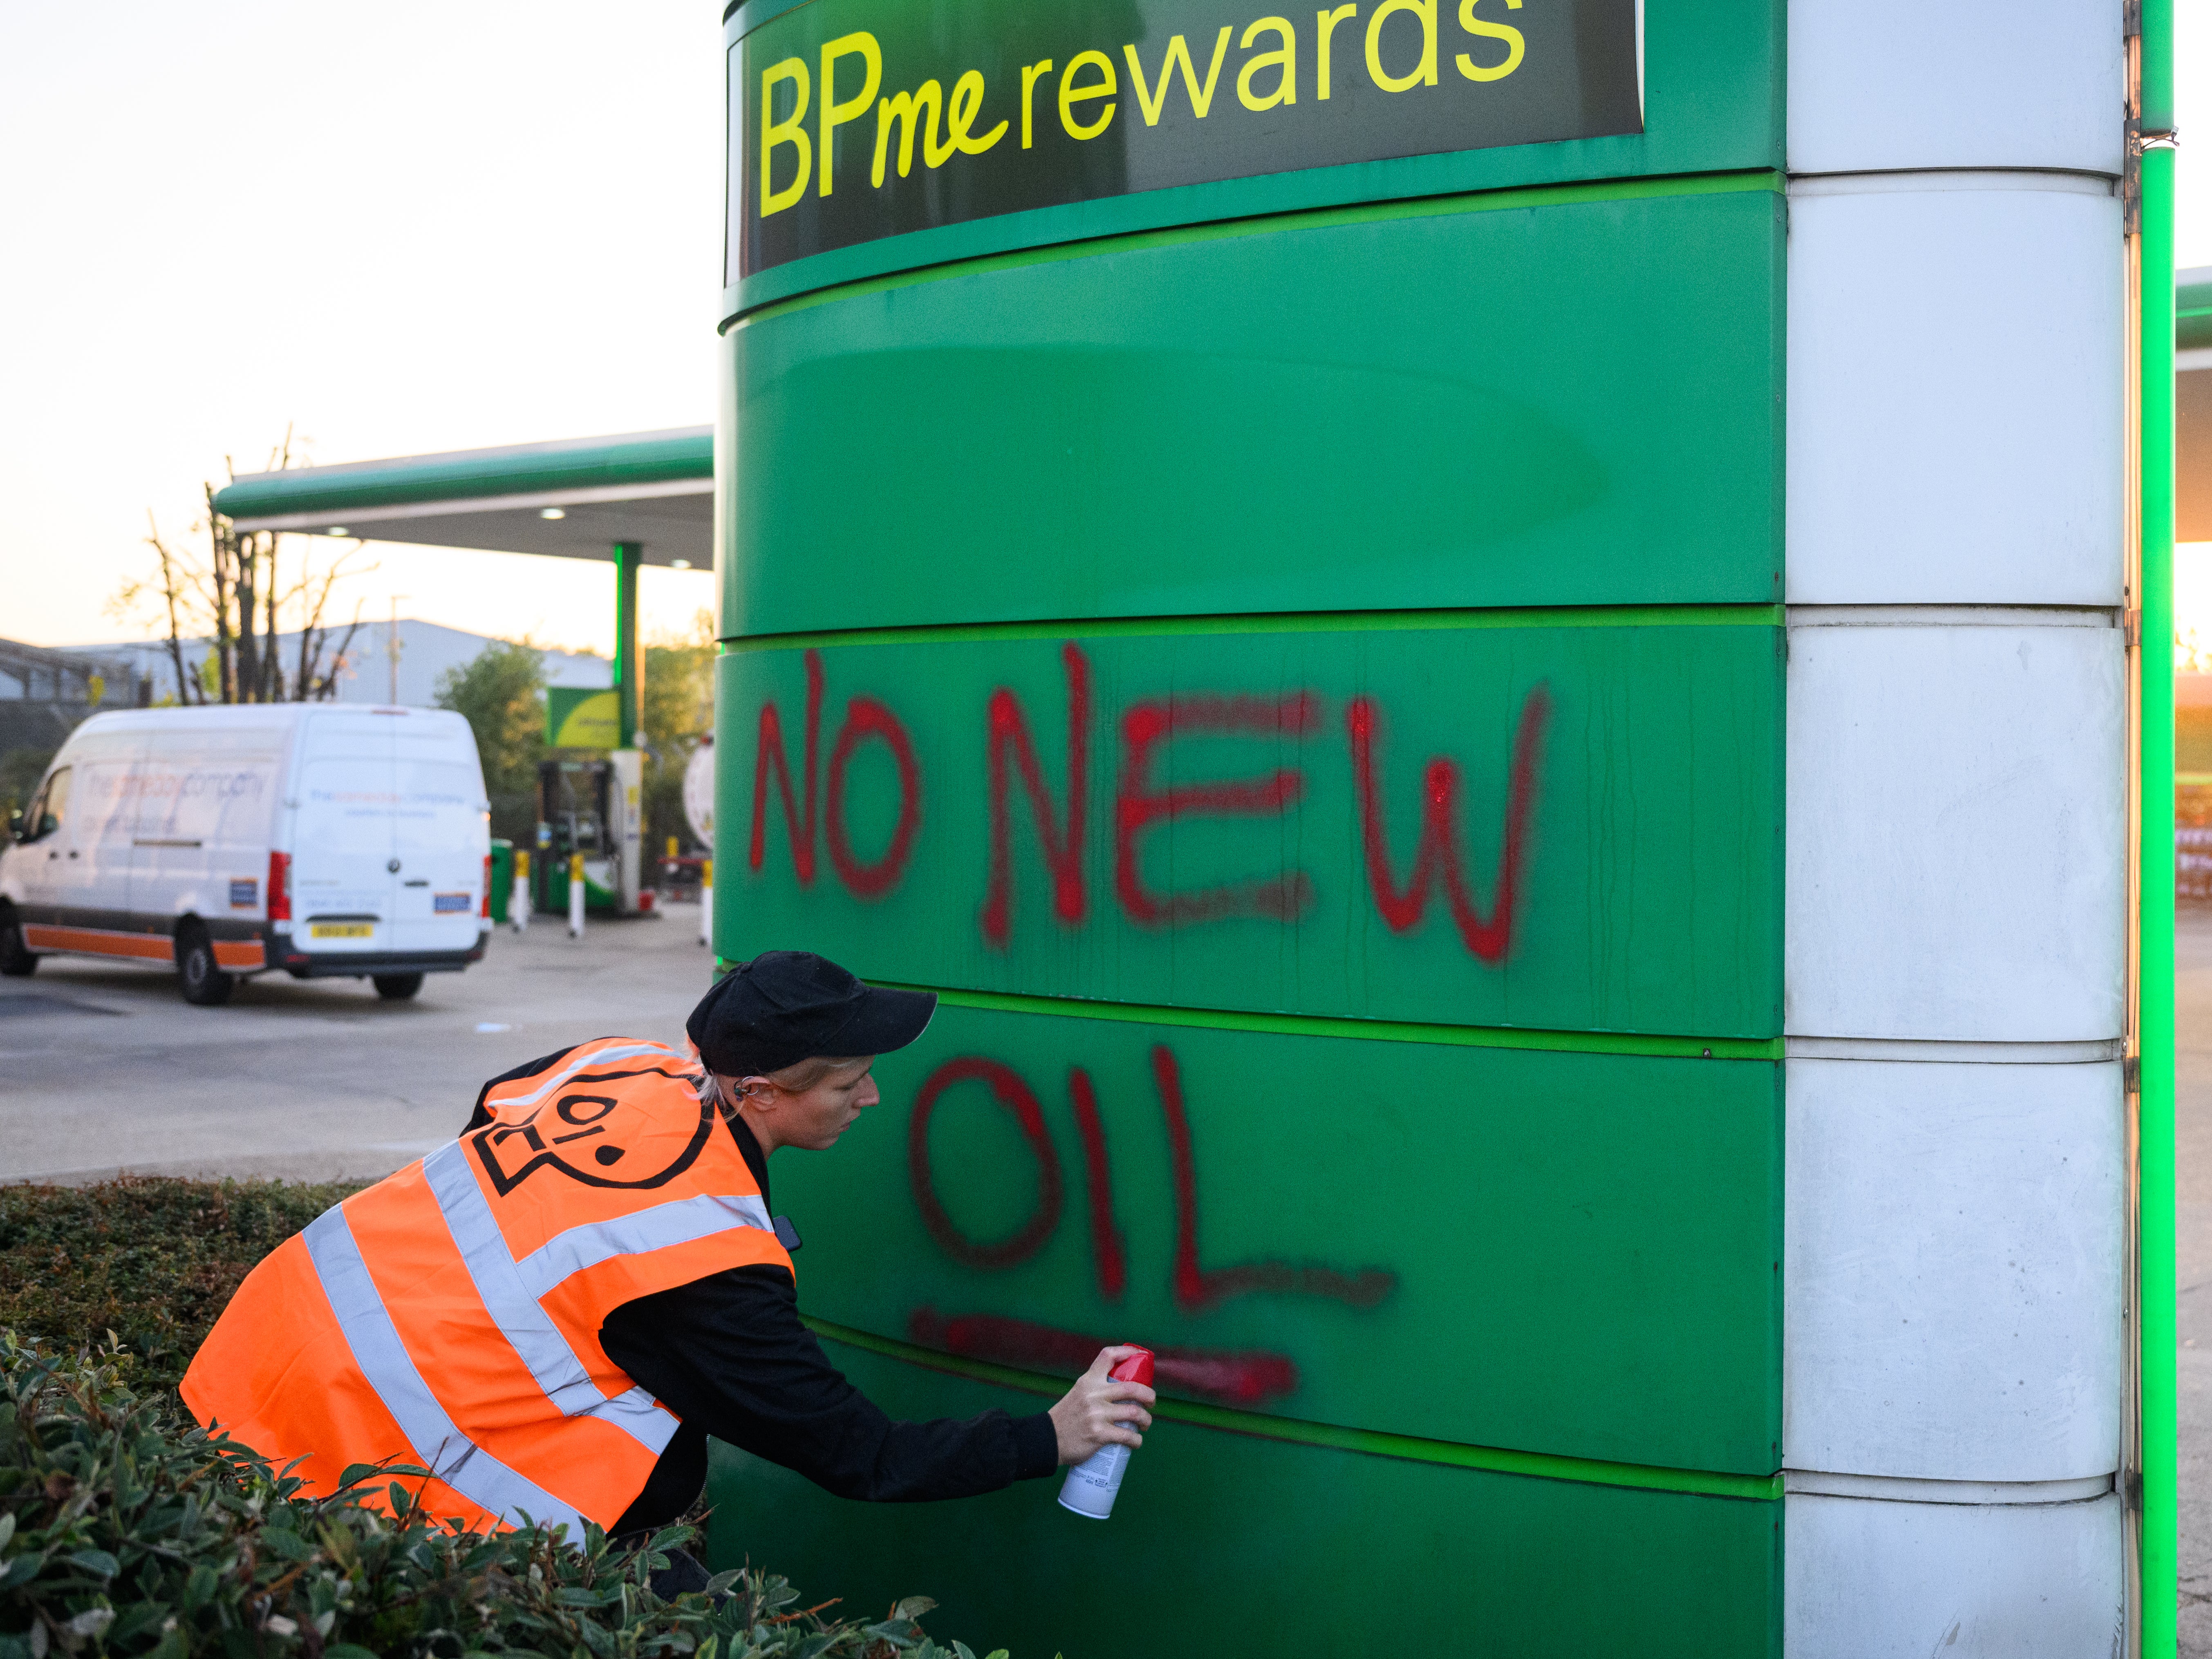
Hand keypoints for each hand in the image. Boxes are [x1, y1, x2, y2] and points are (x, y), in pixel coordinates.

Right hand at [1049, 1346, 1156, 1465]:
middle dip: (1149, 1396)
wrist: (1047, 1440)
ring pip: (1134, 1413)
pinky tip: (1136, 1442)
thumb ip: (1095, 1389)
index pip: (1108, 1356)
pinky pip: (1128, 1436)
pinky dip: (1136, 1441)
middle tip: (1151, 1402)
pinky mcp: (1099, 1434)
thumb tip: (1122, 1391)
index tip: (1140, 1355)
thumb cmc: (1066, 1418)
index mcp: (1088, 1381)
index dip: (1128, 1352)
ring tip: (1145, 1424)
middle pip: (1132, 1388)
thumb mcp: (1078, 1394)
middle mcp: (1093, 1394)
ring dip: (1146, 1420)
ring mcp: (1097, 1414)